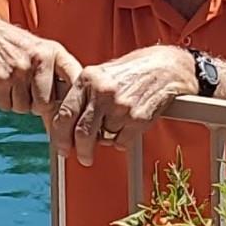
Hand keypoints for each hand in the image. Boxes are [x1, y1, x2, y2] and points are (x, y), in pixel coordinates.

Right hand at [0, 19, 81, 119]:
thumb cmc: (18, 47)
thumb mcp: (44, 52)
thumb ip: (59, 75)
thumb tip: (72, 109)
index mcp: (55, 52)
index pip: (75, 79)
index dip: (74, 100)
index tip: (72, 112)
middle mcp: (39, 58)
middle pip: (46, 104)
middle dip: (37, 104)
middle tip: (30, 90)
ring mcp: (19, 69)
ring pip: (24, 107)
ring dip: (19, 102)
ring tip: (15, 84)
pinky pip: (7, 105)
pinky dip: (4, 100)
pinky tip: (3, 84)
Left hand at [51, 46, 197, 165]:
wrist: (165, 68)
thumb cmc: (134, 71)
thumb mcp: (102, 74)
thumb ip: (84, 94)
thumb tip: (66, 121)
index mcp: (88, 79)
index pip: (65, 114)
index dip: (60, 136)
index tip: (61, 146)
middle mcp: (103, 92)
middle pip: (82, 132)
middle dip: (81, 150)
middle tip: (83, 157)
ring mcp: (120, 107)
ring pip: (104, 138)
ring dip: (107, 139)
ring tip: (116, 125)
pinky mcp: (137, 119)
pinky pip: (122, 141)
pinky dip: (122, 140)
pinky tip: (128, 125)